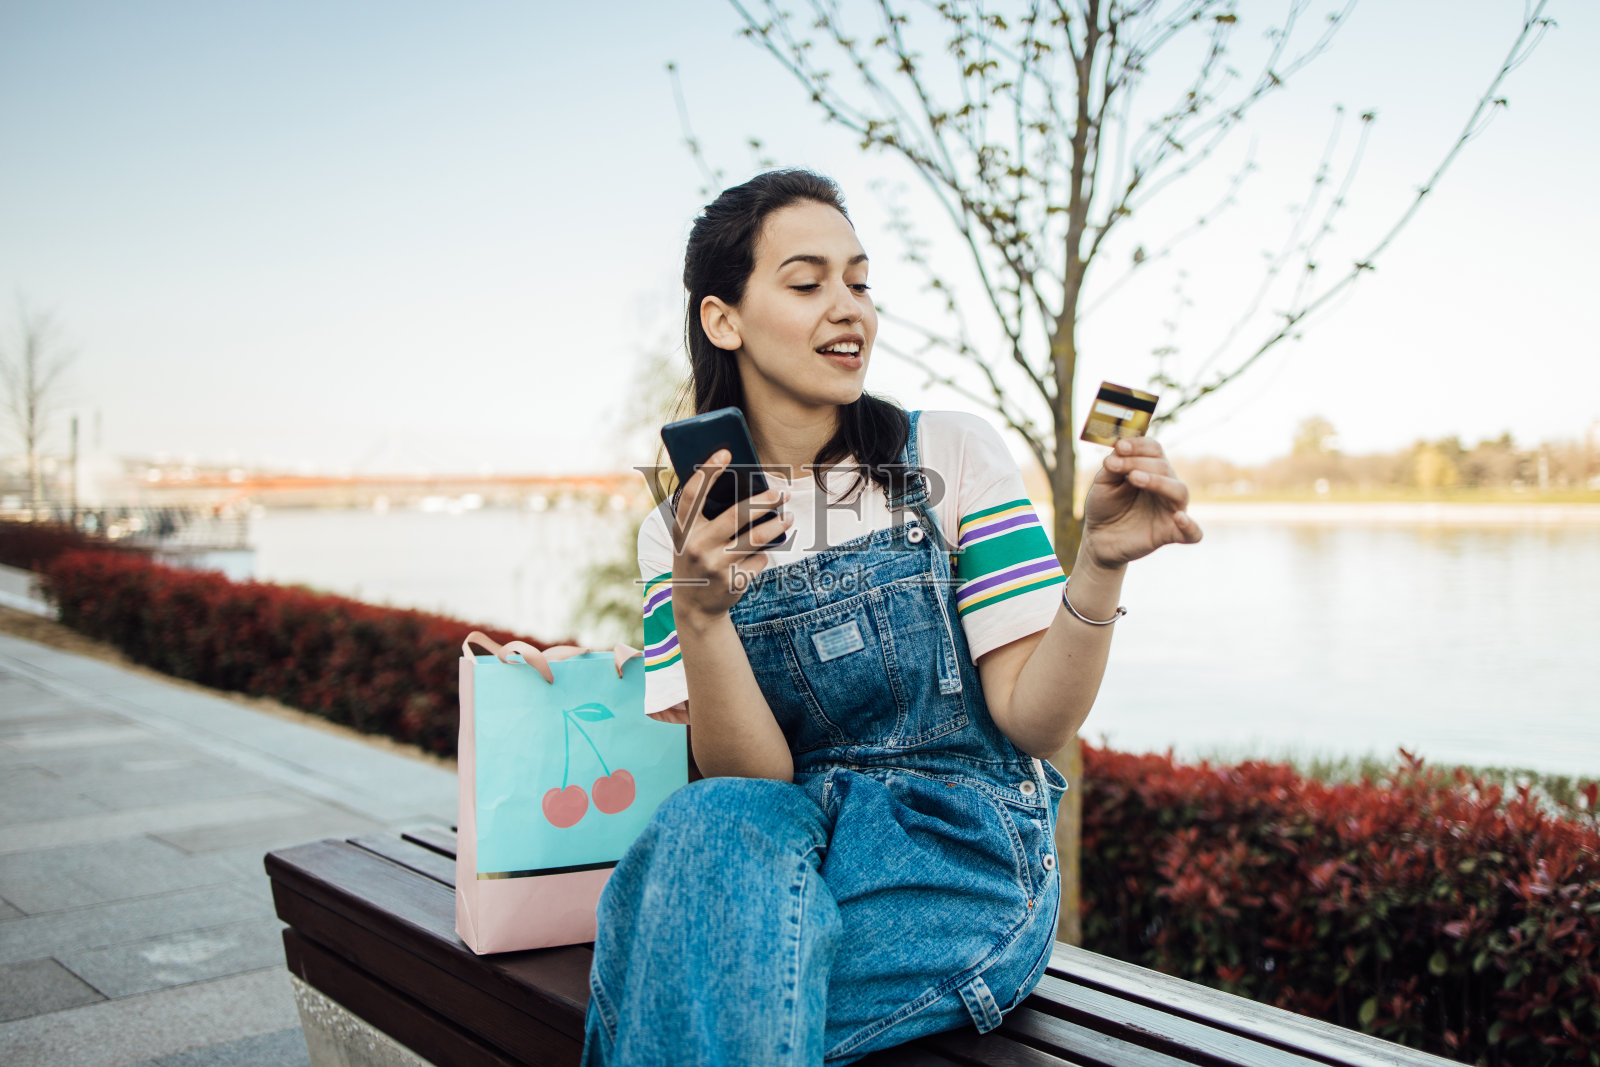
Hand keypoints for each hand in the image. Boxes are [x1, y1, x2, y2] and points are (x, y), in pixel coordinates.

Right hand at [668, 449, 794, 624]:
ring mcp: (715, 566)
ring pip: (757, 538)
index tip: (725, 452)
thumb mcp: (690, 538)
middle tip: (783, 492)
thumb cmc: (696, 559)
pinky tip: (761, 553)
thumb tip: (746, 488)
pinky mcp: (733, 582)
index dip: (708, 472)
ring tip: (788, 516)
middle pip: (737, 515)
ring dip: (778, 525)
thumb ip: (706, 517)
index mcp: (683, 530)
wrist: (694, 606)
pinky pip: (759, 560)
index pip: (693, 495)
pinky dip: (763, 554)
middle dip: (765, 501)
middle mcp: (697, 547)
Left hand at [1081, 437, 1201, 569]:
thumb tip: (1119, 448)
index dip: (1139, 445)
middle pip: (1164, 467)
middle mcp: (1166, 487)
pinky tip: (1179, 518)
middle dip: (1139, 462)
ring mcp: (1171, 510)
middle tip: (1115, 465)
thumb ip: (1113, 466)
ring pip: (1179, 491)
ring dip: (1158, 481)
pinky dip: (1190, 526)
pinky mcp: (1170, 533)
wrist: (1098, 537)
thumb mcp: (1104, 482)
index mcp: (1151, 470)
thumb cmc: (1105, 506)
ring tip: (1134, 477)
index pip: (1154, 450)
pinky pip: (1192, 533)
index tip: (1119, 446)